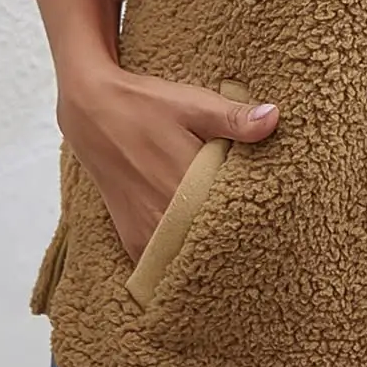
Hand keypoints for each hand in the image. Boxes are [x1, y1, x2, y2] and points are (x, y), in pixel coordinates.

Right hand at [55, 65, 279, 263]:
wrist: (91, 112)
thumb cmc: (144, 106)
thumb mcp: (193, 104)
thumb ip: (234, 118)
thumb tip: (273, 118)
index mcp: (186, 183)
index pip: (235, 216)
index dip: (258, 220)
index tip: (275, 218)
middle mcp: (166, 216)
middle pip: (214, 244)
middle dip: (238, 241)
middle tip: (263, 239)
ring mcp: (147, 232)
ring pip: (189, 259)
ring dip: (211, 253)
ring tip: (234, 243)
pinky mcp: (133, 240)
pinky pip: (164, 263)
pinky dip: (183, 260)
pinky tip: (200, 249)